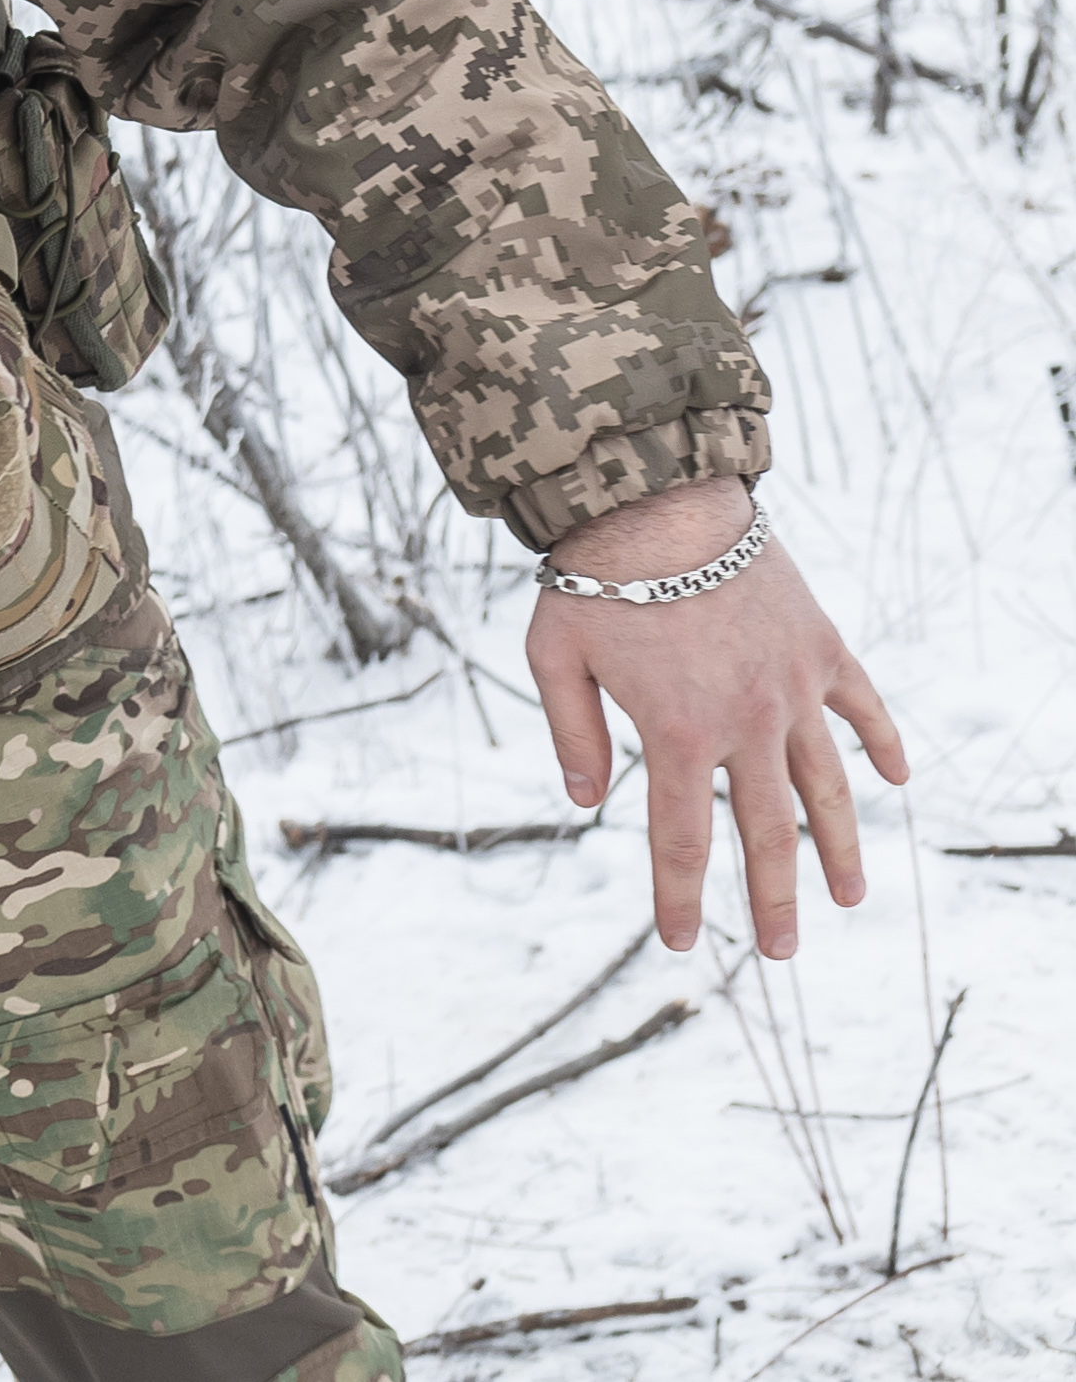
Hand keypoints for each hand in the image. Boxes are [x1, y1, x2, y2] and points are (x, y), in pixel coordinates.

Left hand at [528, 478, 906, 959]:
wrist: (659, 499)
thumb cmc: (596, 577)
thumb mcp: (554, 657)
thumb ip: (570, 733)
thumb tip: (583, 802)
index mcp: (676, 732)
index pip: (679, 839)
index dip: (680, 897)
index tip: (682, 943)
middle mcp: (746, 722)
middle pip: (765, 832)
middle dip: (774, 899)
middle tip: (783, 951)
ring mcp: (793, 688)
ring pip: (826, 786)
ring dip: (840, 845)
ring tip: (850, 897)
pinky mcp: (822, 648)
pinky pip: (863, 706)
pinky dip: (884, 743)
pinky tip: (897, 780)